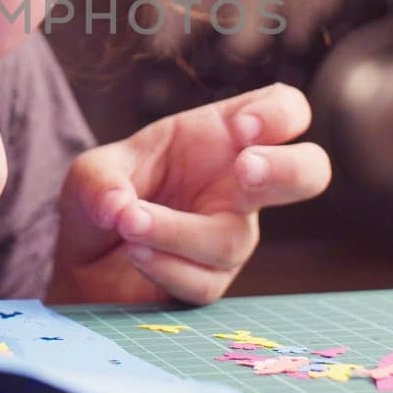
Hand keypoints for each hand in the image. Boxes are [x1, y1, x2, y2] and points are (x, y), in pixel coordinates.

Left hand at [50, 83, 329, 305]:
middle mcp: (238, 185)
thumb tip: (120, 209)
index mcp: (220, 137)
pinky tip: (136, 254)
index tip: (242, 129)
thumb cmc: (103, 200)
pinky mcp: (212, 280)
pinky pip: (205, 281)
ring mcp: (231, 234)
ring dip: (177, 230)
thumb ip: (101, 181)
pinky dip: (165, 266)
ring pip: (232, 239)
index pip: (284, 110)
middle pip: (309, 172)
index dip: (279, 114)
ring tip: (128, 222)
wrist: (83, 263)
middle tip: (245, 169)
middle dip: (288, 169)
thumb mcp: (90, 174)